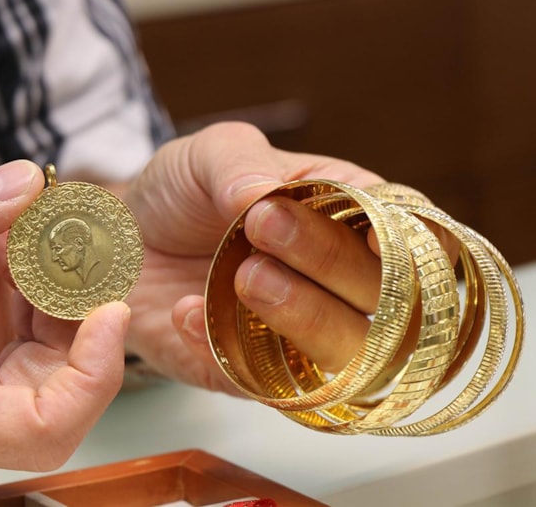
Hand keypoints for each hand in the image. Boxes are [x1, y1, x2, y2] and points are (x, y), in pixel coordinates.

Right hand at [0, 161, 129, 492]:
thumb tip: (24, 185)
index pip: (44, 430)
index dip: (95, 371)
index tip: (109, 306)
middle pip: (52, 384)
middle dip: (67, 304)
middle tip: (68, 238)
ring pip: (31, 359)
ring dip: (37, 289)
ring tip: (22, 228)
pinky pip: (1, 346)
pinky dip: (7, 295)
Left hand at [123, 122, 408, 392]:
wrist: (121, 240)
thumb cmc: (184, 192)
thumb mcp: (208, 153)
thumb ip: (240, 164)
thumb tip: (266, 195)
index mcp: (350, 216)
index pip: (414, 238)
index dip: (412, 245)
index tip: (375, 238)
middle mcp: (339, 282)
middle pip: (382, 296)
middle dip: (330, 262)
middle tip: (263, 225)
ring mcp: (301, 334)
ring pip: (344, 354)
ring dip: (302, 316)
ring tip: (244, 277)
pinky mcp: (254, 374)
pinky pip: (264, 383)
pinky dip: (227, 350)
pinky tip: (189, 312)